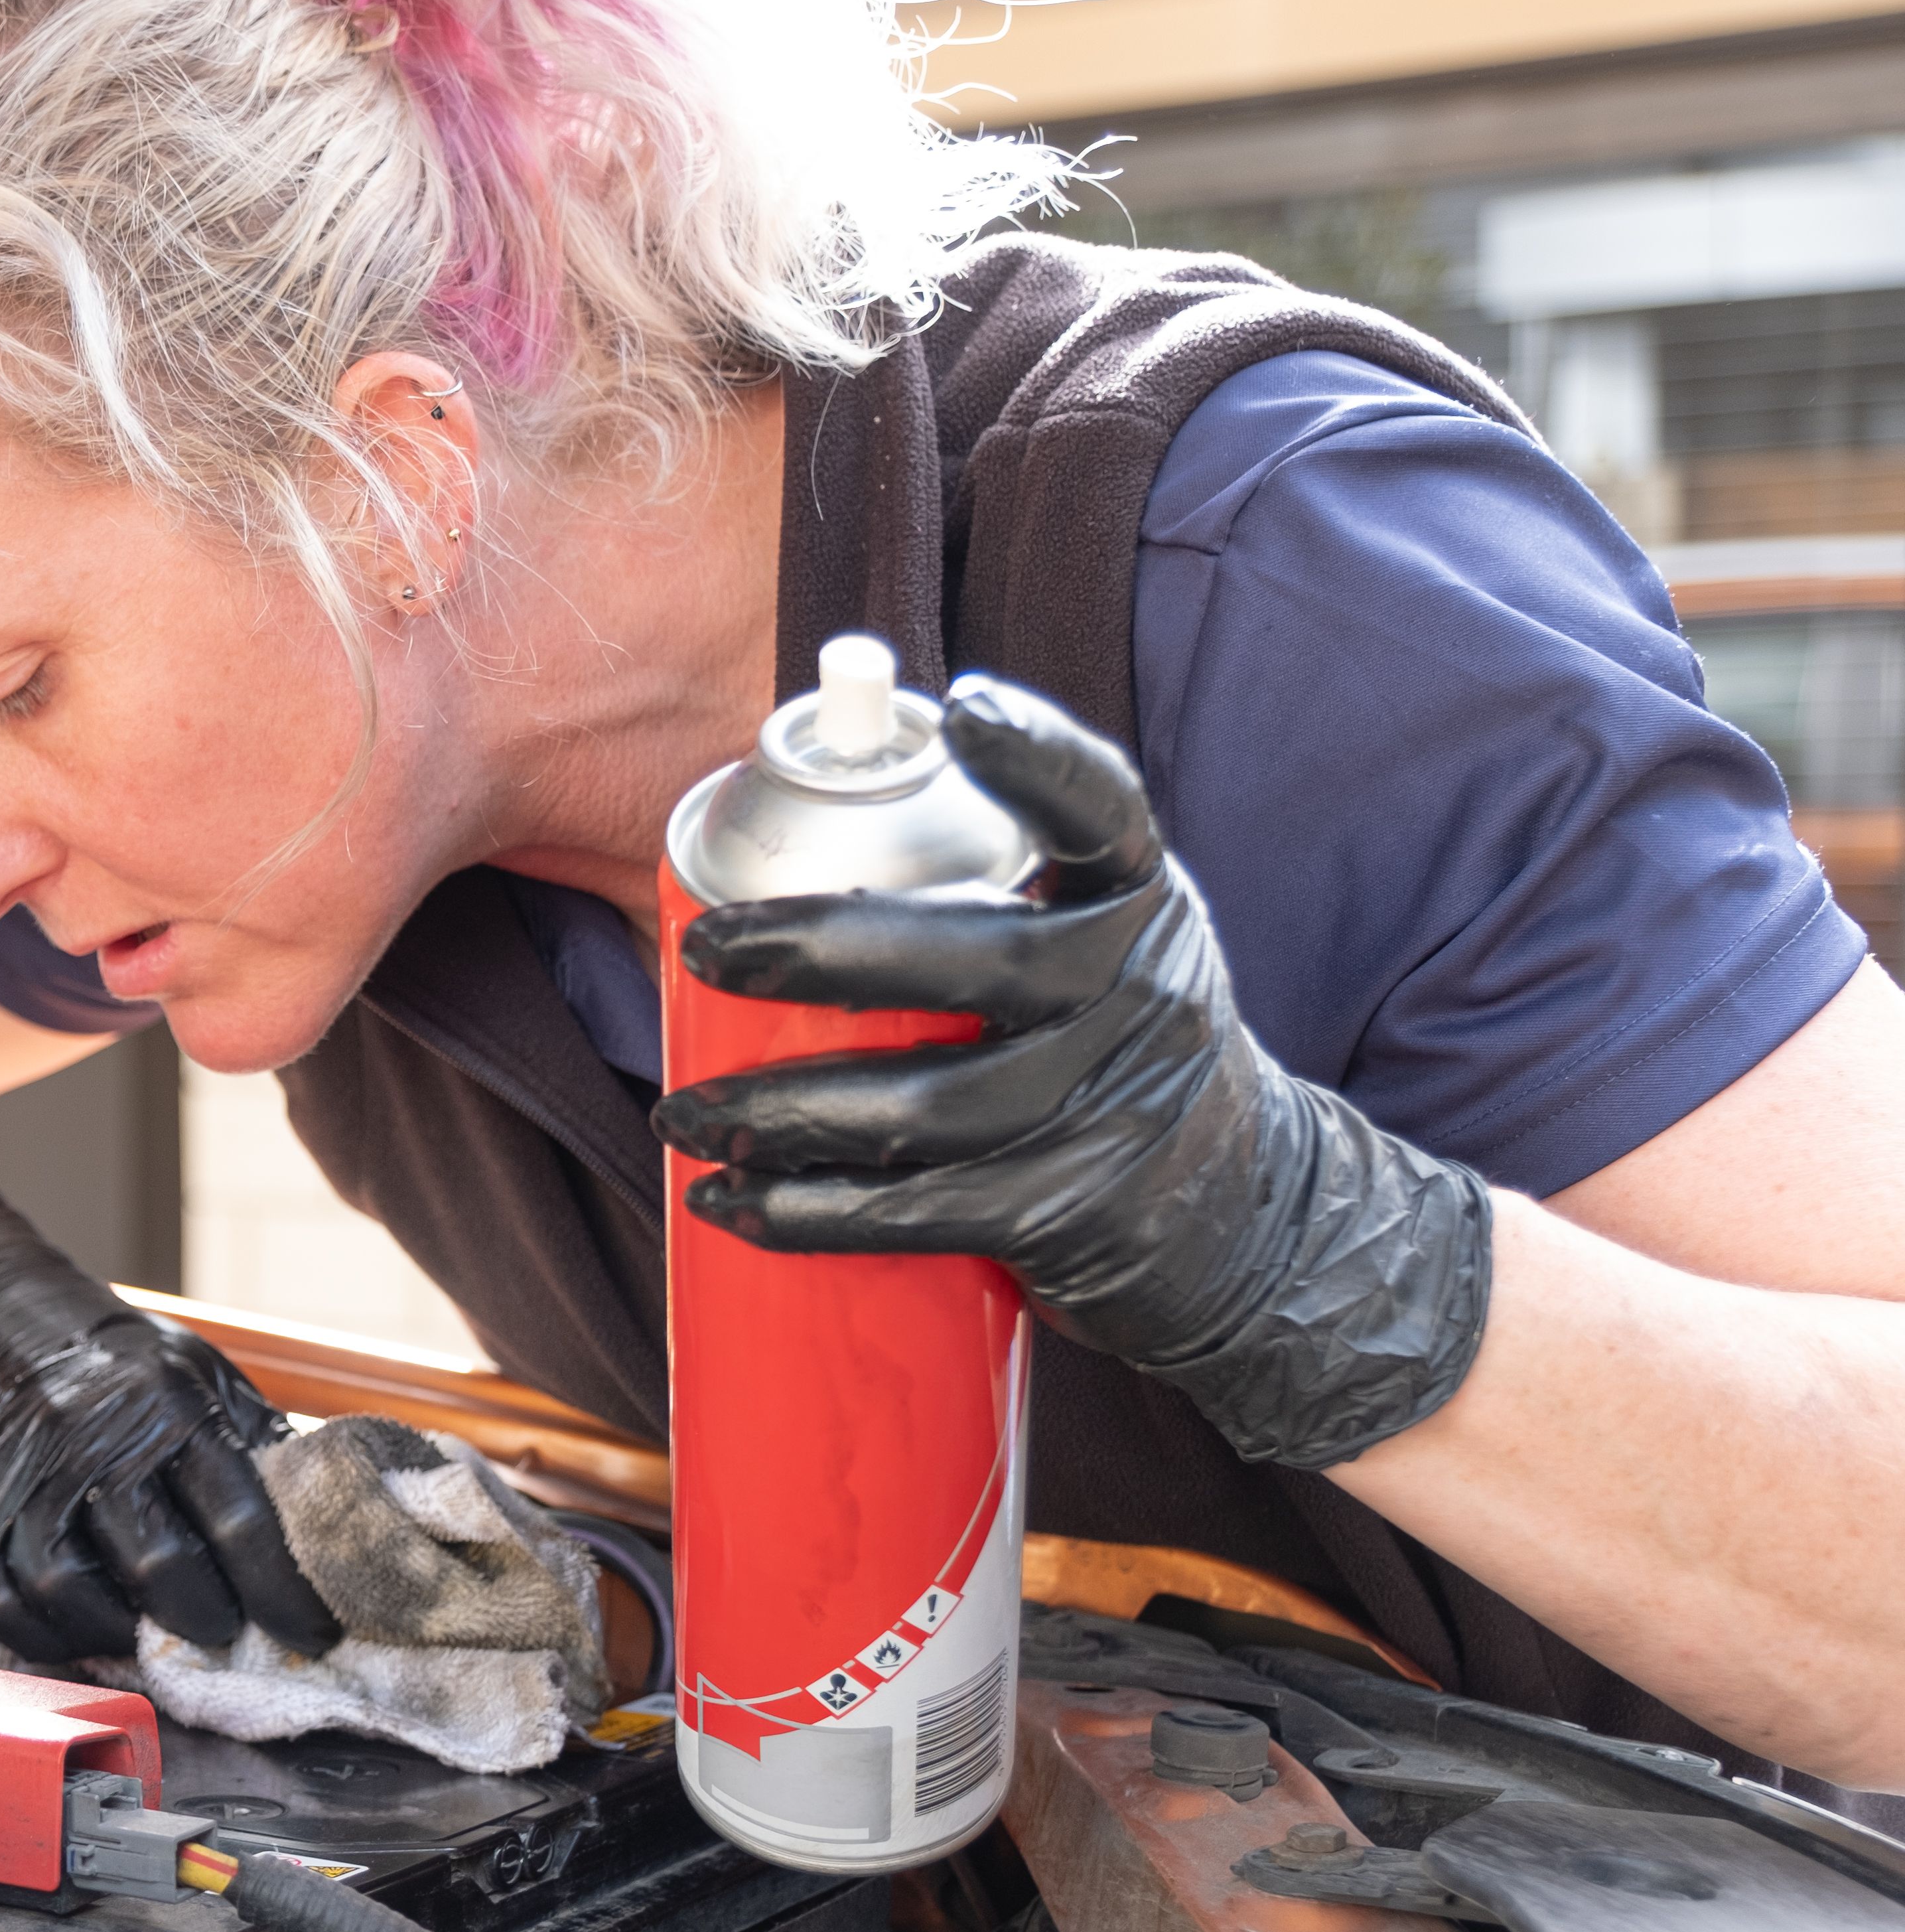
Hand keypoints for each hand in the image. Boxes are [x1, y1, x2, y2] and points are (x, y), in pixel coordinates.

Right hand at [0, 1178, 340, 1659]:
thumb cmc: (111, 1360)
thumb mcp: (197, 1371)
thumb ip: (254, 1441)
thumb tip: (321, 1525)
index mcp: (165, 1403)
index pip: (238, 1518)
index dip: (282, 1592)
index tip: (313, 1634)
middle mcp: (90, 1443)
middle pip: (160, 1566)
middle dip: (210, 1621)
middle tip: (230, 1636)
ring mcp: (22, 1486)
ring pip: (80, 1596)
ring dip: (129, 1634)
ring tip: (159, 1633)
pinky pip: (15, 1611)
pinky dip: (60, 1638)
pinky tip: (93, 1628)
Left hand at [649, 676, 1492, 1470]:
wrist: (1248, 1222)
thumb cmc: (1111, 1051)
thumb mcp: (1100, 949)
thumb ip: (996, 892)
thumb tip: (802, 829)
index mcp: (1141, 905)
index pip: (1104, 813)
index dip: (1040, 757)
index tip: (963, 709)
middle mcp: (1142, 994)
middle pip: (975, 961)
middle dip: (818, 950)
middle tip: (704, 949)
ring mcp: (1111, 1111)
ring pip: (924, 1106)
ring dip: (779, 1111)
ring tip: (683, 1115)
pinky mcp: (1072, 1215)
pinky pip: (919, 1211)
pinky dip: (808, 1210)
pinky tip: (729, 1202)